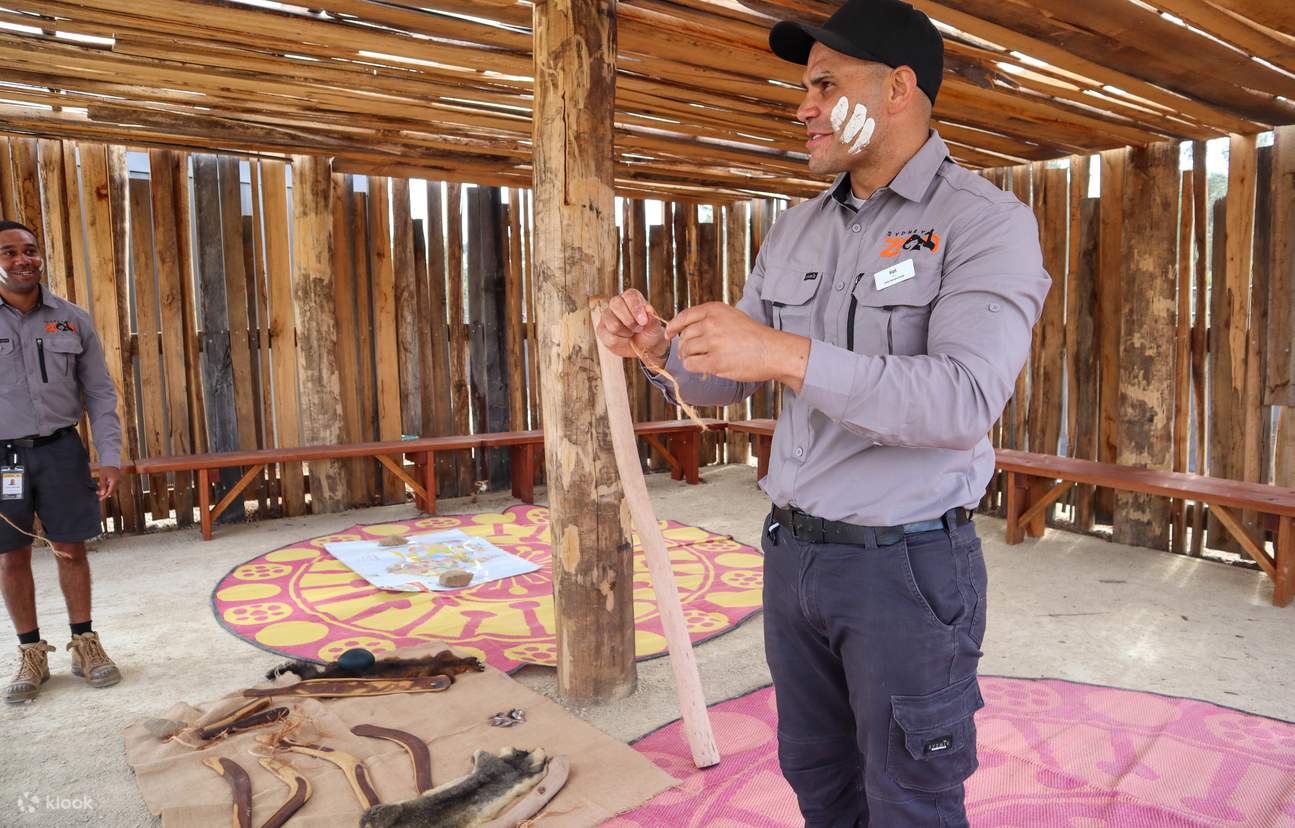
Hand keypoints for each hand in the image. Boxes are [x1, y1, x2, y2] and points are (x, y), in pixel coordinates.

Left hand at [97, 466, 121, 500]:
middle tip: (97, 493)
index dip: (104, 496)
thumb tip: (101, 494)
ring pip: (112, 489)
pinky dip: (108, 487)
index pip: (109, 492)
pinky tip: (103, 485)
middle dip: (104, 493)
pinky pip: (113, 486)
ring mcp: (119, 481)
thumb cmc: (105, 468)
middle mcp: (119, 482)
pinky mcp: (118, 480)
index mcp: (115, 481)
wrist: (111, 461)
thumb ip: (102, 486)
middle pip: (111, 491)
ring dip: (106, 490)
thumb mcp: (102, 477)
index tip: (99, 499)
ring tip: (99, 487)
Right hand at [595, 289, 669, 365]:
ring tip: (631, 333)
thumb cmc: (648, 333)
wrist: (642, 347)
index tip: (644, 321)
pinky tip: (624, 339)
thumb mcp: (654, 328)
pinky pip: (609, 337)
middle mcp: (617, 302)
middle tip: (639, 329)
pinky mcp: (602, 329)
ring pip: (613, 323)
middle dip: (630, 322)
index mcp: (632, 297)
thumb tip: (649, 310)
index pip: (630, 295)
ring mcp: (607, 315)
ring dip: (626, 332)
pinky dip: (620, 341)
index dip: (636, 308)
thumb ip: (653, 320)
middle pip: (617, 305)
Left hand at [666, 302, 810, 387]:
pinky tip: (702, 367)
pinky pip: (691, 364)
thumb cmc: (754, 336)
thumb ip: (710, 319)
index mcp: (715, 310)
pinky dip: (692, 367)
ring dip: (689, 357)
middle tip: (692, 353)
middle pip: (684, 336)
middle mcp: (711, 323)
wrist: (772, 351)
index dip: (673, 326)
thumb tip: (686, 329)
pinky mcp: (715, 361)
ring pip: (686, 351)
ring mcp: (712, 343)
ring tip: (700, 360)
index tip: (670, 333)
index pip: (685, 316)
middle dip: (685, 346)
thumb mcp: (732, 316)